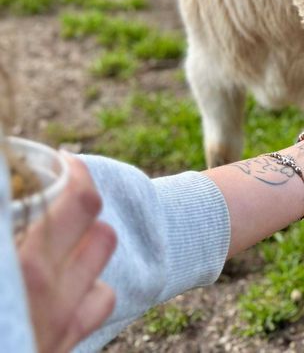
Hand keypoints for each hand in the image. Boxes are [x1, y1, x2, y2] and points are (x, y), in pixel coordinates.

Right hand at [17, 155, 116, 352]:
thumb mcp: (2, 268)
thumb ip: (10, 236)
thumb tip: (11, 205)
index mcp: (22, 266)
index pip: (78, 200)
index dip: (73, 172)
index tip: (59, 160)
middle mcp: (52, 289)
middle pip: (98, 225)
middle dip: (78, 202)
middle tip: (53, 193)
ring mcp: (63, 318)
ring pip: (103, 258)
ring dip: (86, 240)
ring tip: (54, 235)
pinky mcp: (66, 341)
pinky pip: (100, 300)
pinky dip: (88, 284)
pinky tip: (61, 280)